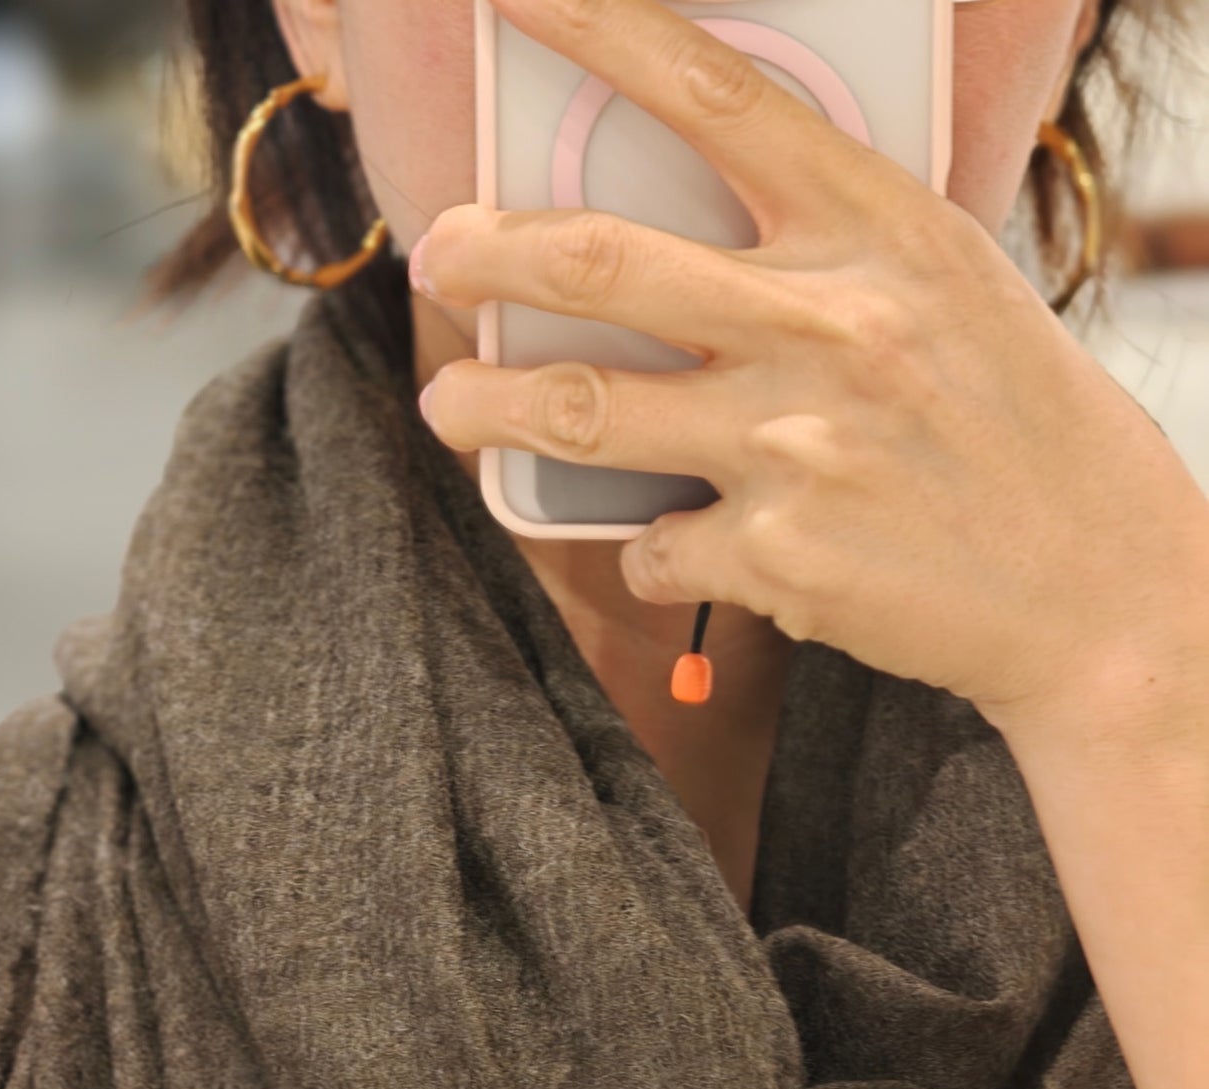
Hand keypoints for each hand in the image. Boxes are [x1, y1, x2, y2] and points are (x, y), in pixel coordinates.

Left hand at [412, 0, 1208, 736]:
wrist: (1097, 587)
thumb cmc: (1019, 429)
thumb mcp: (948, 292)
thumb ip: (829, 253)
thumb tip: (686, 241)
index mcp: (880, 231)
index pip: (717, 97)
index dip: (598, 29)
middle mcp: (828, 323)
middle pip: (598, 261)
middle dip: (482, 251)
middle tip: (436, 256)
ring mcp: (795, 443)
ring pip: (579, 411)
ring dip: (485, 407)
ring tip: (449, 407)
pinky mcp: (776, 555)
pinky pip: (651, 546)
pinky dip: (647, 547)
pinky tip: (682, 542)